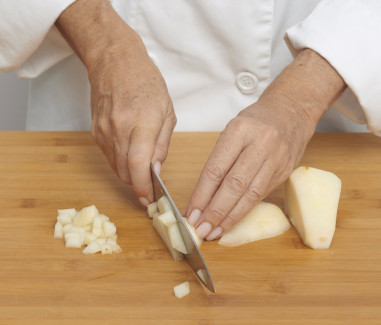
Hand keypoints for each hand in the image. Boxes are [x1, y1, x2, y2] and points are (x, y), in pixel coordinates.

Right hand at [88, 34, 175, 205]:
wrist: (115, 62)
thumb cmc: (147, 83)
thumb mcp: (167, 112)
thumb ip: (162, 145)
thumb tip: (156, 171)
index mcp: (143, 123)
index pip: (139, 165)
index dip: (143, 188)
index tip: (149, 200)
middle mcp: (119, 130)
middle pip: (126, 172)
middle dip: (139, 185)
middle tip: (150, 187)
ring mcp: (104, 132)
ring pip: (116, 167)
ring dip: (130, 174)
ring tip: (142, 170)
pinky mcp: (95, 132)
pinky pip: (108, 157)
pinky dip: (121, 162)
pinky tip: (130, 154)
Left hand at [185, 49, 345, 239]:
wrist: (292, 111)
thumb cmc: (256, 121)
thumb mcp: (233, 130)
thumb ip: (220, 159)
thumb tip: (203, 196)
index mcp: (240, 130)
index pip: (216, 169)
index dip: (202, 195)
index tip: (191, 213)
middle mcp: (260, 144)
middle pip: (234, 185)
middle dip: (215, 211)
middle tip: (200, 230)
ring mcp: (276, 158)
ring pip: (250, 194)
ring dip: (229, 217)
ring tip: (214, 232)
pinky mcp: (285, 171)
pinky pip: (261, 195)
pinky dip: (244, 211)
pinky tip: (232, 222)